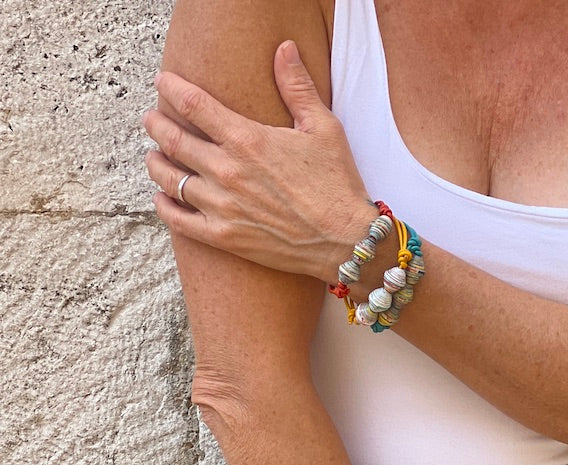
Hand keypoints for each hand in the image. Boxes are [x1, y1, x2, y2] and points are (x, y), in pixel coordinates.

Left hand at [142, 40, 370, 280]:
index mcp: (247, 140)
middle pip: (172, 140)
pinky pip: (179, 220)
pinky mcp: (226, 237)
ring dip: (155, 163)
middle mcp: (227, 171)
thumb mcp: (324, 129)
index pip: (192, 104)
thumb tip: (285, 49)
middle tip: (151, 119)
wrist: (345, 241)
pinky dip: (164, 206)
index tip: (163, 82)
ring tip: (153, 156)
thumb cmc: (338, 186)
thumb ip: (298, 87)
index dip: (171, 88)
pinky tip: (162, 197)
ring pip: (170, 179)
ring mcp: (223, 206)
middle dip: (156, 124)